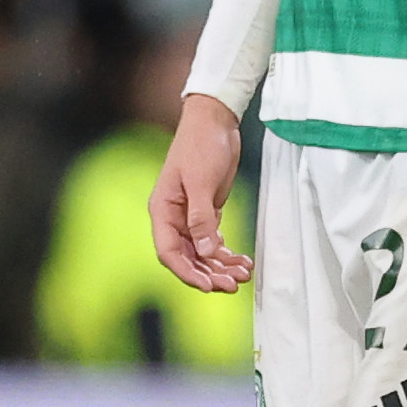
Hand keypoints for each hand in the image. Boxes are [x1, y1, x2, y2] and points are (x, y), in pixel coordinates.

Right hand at [148, 92, 254, 292]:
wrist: (215, 120)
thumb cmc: (201, 145)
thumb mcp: (201, 182)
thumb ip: (201, 218)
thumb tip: (206, 251)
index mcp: (163, 210)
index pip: (169, 252)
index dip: (187, 272)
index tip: (208, 286)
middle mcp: (174, 218)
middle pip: (188, 257)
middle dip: (210, 273)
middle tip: (233, 285)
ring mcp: (190, 217)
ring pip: (203, 253)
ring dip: (221, 266)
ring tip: (244, 275)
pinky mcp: (207, 212)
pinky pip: (214, 241)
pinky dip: (228, 253)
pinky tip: (243, 261)